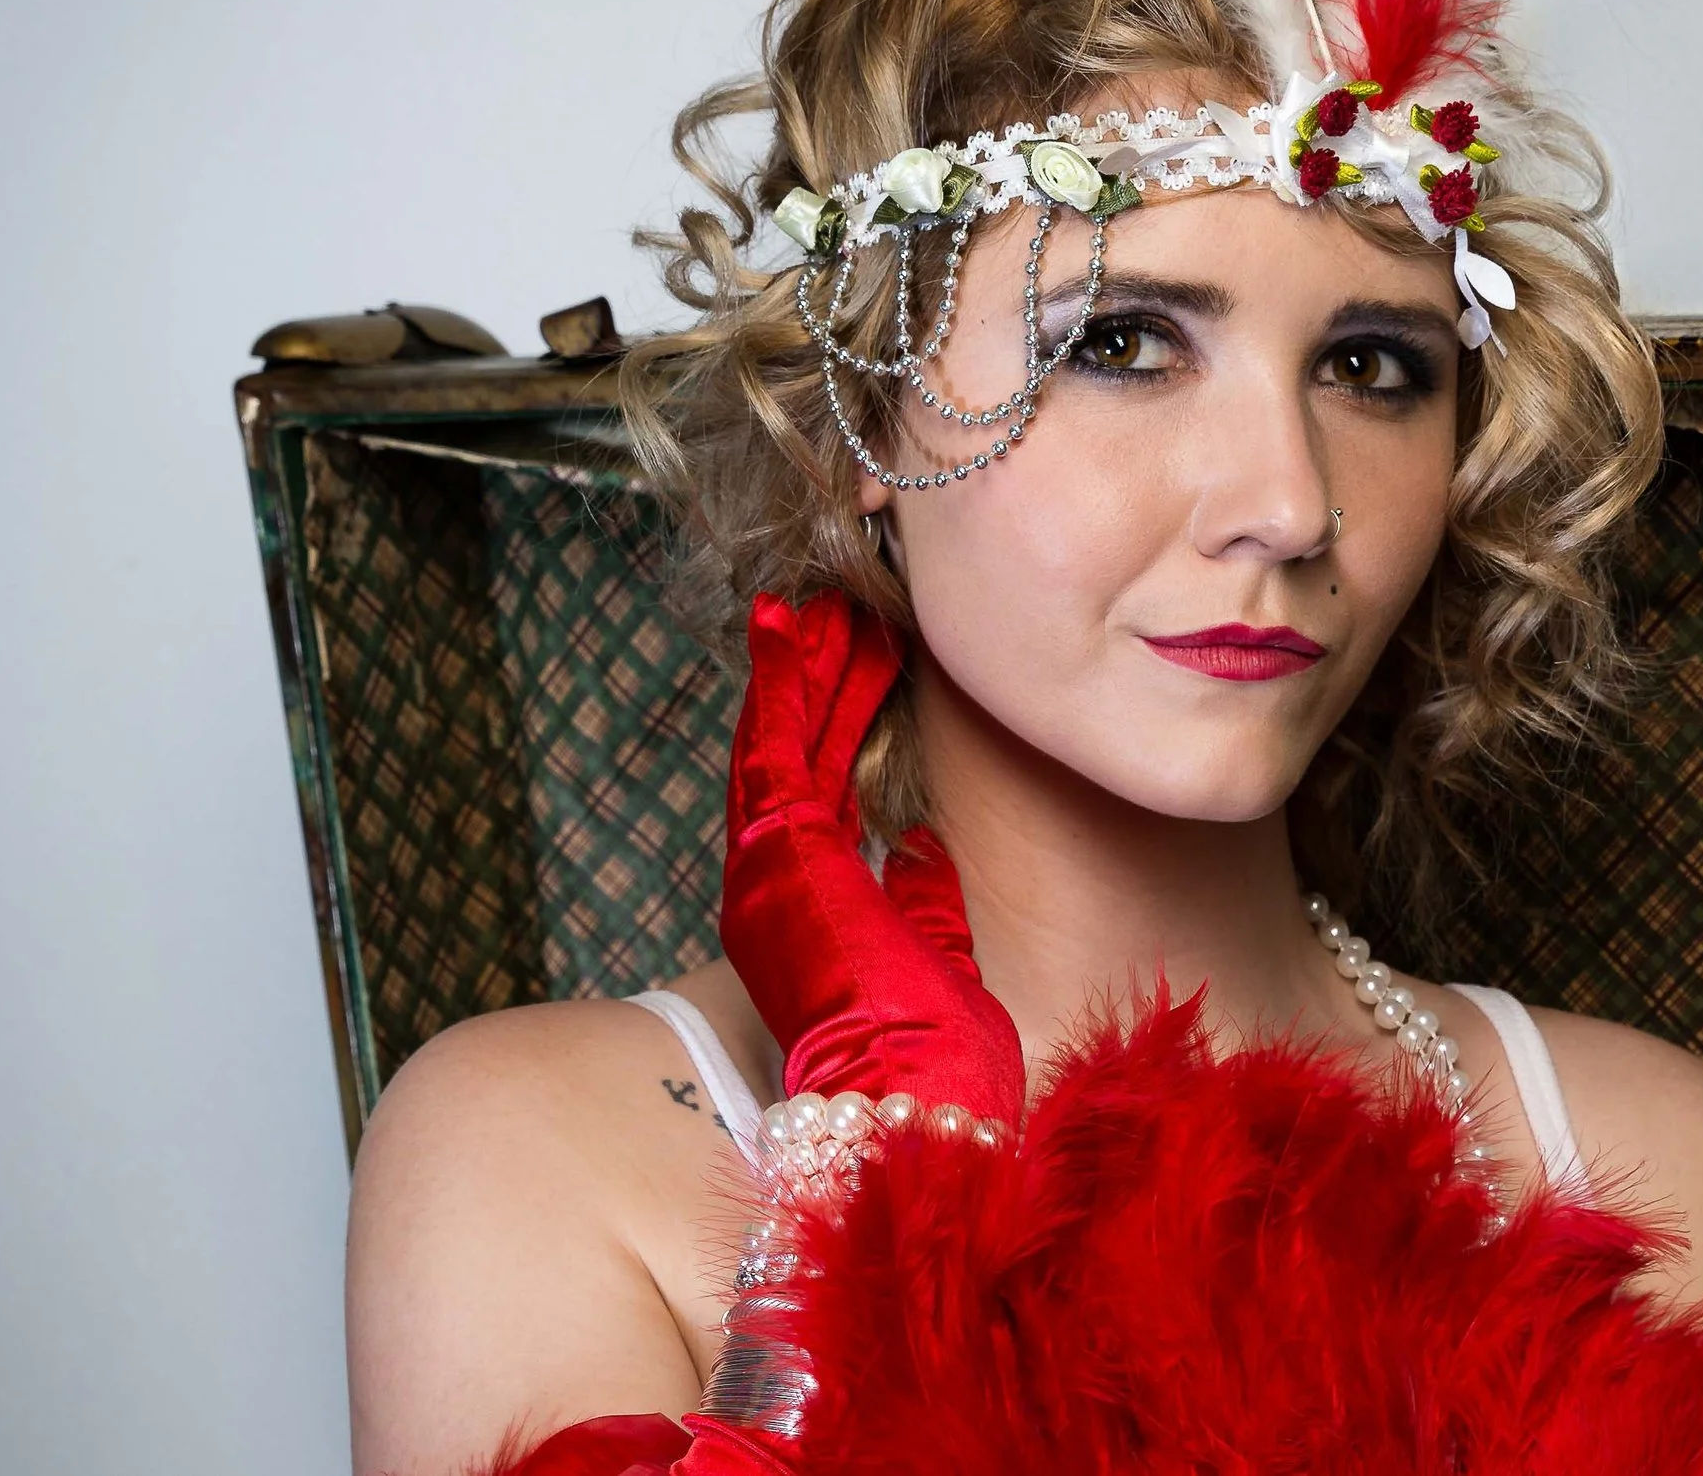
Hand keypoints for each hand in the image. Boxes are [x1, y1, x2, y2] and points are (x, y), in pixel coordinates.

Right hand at [719, 591, 1023, 1122]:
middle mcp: (770, 885)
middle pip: (789, 754)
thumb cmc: (931, 1058)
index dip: (828, 723)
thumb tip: (918, 845)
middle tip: (835, 610)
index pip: (814, 793)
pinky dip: (783, 676)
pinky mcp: (783, 850)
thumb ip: (919, 897)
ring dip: (801, 664)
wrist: (913, 1103)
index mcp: (805, 911)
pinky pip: (777, 740)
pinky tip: (791, 622)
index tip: (854, 665)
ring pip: (780, 736)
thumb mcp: (934, 955)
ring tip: (819, 601)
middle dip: (813, 678)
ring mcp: (768, 867)